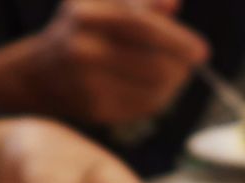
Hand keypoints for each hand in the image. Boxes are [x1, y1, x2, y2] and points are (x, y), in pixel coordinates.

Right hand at [32, 0, 208, 123]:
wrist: (41, 73)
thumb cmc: (85, 32)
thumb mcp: (105, 6)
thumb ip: (142, 3)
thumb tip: (173, 3)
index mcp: (87, 14)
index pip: (145, 28)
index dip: (179, 41)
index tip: (203, 52)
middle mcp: (83, 48)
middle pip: (156, 64)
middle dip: (181, 67)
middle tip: (189, 67)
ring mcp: (88, 82)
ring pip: (156, 89)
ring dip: (174, 84)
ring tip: (173, 75)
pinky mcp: (97, 109)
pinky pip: (145, 107)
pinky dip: (159, 99)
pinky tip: (155, 90)